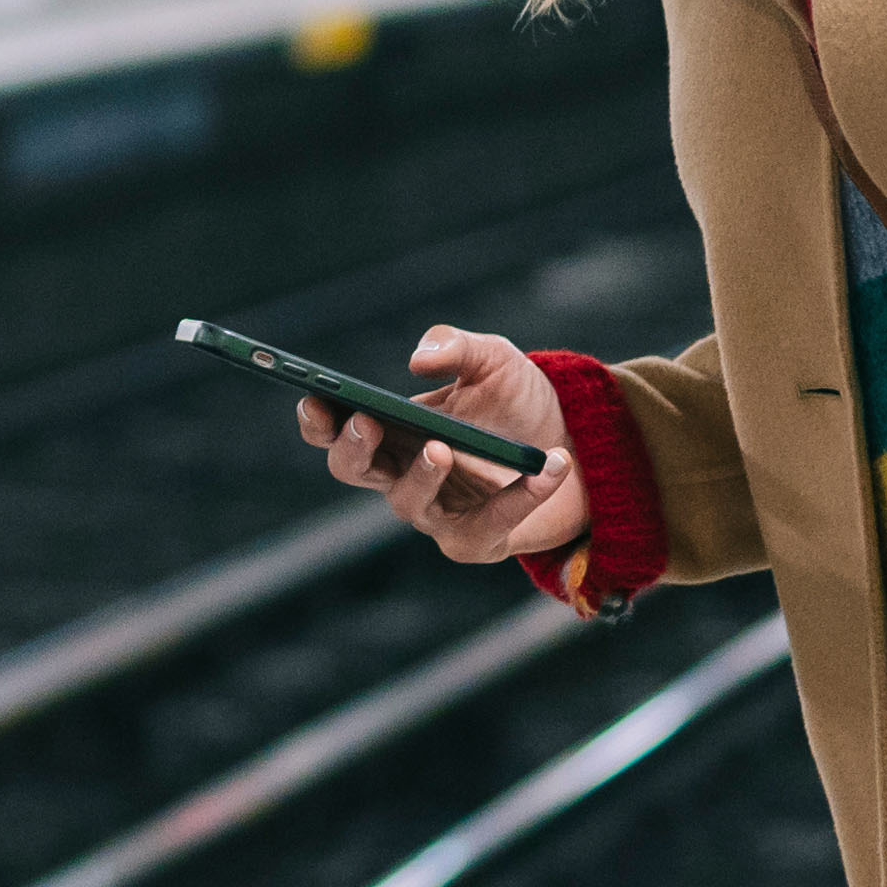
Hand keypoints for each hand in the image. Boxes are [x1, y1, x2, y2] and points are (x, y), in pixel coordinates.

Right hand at [296, 325, 590, 562]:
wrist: (571, 442)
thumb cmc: (515, 402)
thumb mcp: (492, 360)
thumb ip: (457, 347)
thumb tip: (418, 359)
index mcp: (391, 431)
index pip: (335, 430)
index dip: (318, 420)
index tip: (315, 399)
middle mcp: (401, 474)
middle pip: (353, 470)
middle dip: (352, 449)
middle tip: (367, 423)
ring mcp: (435, 512)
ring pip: (408, 502)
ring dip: (422, 474)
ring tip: (441, 447)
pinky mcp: (476, 539)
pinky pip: (490, 523)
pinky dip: (521, 495)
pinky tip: (549, 465)